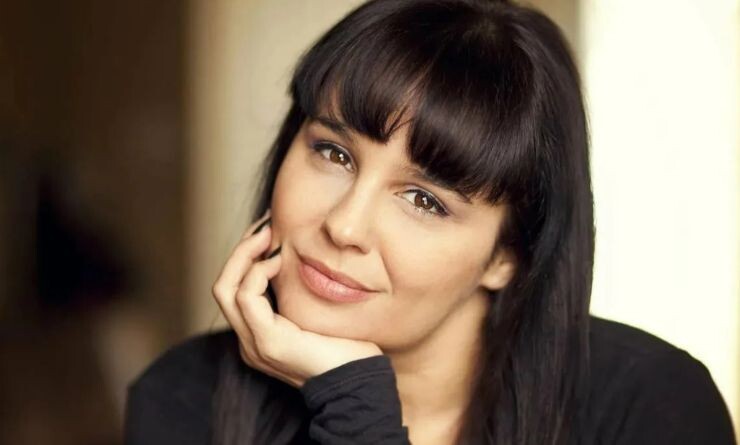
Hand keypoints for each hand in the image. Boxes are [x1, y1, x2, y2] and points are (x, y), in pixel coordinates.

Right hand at [211, 210, 382, 387]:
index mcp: (260, 334)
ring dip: (244, 255)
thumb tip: (297, 256)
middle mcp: (250, 341)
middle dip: (240, 251)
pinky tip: (277, 263)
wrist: (360, 381)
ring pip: (225, 289)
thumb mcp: (316, 312)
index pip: (234, 289)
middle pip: (222, 286)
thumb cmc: (348, 346)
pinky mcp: (268, 342)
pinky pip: (246, 298)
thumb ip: (299, 293)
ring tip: (268, 236)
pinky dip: (257, 274)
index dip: (245, 257)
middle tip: (265, 226)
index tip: (267, 230)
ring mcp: (255, 344)